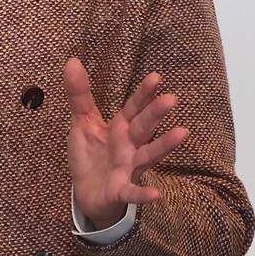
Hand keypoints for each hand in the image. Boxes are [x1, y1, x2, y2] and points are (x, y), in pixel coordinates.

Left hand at [64, 58, 189, 229]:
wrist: (88, 194)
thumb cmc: (91, 155)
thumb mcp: (82, 122)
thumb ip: (79, 94)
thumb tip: (72, 60)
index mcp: (120, 128)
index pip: (133, 108)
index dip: (143, 94)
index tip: (156, 77)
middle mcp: (129, 146)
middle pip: (143, 127)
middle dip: (155, 114)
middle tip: (171, 99)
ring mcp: (127, 168)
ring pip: (147, 155)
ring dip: (164, 146)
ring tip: (182, 133)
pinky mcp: (120, 190)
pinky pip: (132, 192)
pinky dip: (142, 194)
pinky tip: (156, 195)